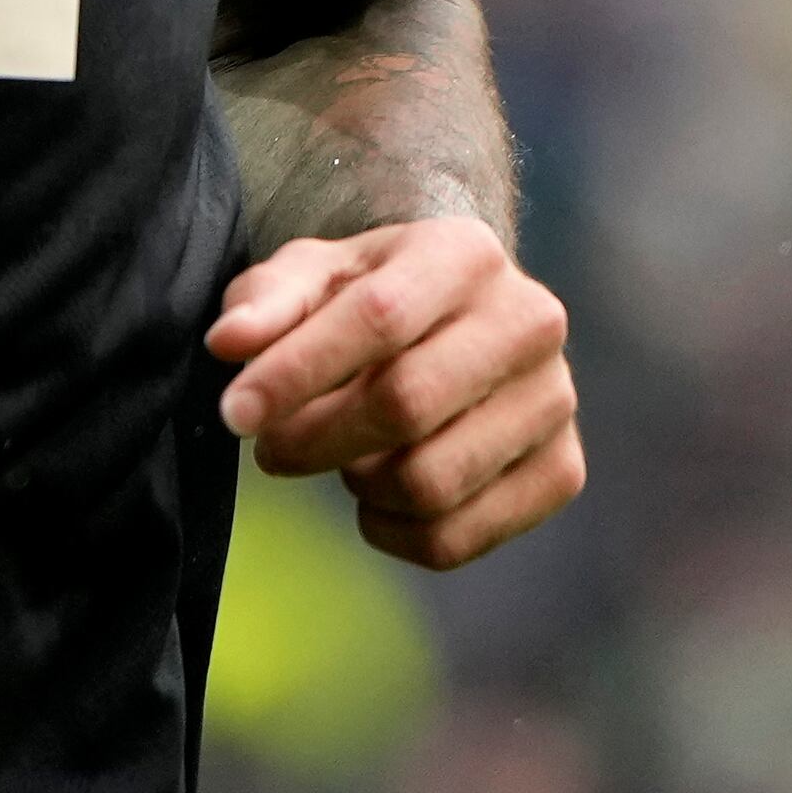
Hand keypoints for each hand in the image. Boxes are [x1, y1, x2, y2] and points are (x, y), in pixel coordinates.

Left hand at [206, 217, 582, 570]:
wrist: (456, 329)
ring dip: (358, 484)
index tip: (235, 412)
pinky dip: (392, 531)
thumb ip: (267, 303)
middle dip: (316, 438)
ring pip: (430, 482)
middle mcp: (530, 320)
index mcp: (466, 253)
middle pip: (406, 405)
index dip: (296, 372)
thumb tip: (229, 344)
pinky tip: (377, 495)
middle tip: (273, 448)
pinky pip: (454, 539)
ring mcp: (555, 399)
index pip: (377, 318)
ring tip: (342, 457)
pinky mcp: (562, 471)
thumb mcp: (313, 277)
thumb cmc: (366, 299)